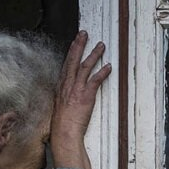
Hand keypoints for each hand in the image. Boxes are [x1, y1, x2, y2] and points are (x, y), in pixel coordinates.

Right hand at [50, 31, 111, 168]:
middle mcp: (67, 87)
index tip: (74, 42)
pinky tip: (108, 66)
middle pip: (72, 61)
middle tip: (84, 34)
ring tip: (101, 45)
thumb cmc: (61, 126)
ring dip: (93, 55)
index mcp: (60, 89)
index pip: (65, 66)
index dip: (70, 53)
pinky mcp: (85, 97)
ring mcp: (76, 91)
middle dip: (78, 46)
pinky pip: (94, 81)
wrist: (64, 135)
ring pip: (84, 67)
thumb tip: (68, 99)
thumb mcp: (59, 110)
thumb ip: (64, 101)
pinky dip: (102, 73)